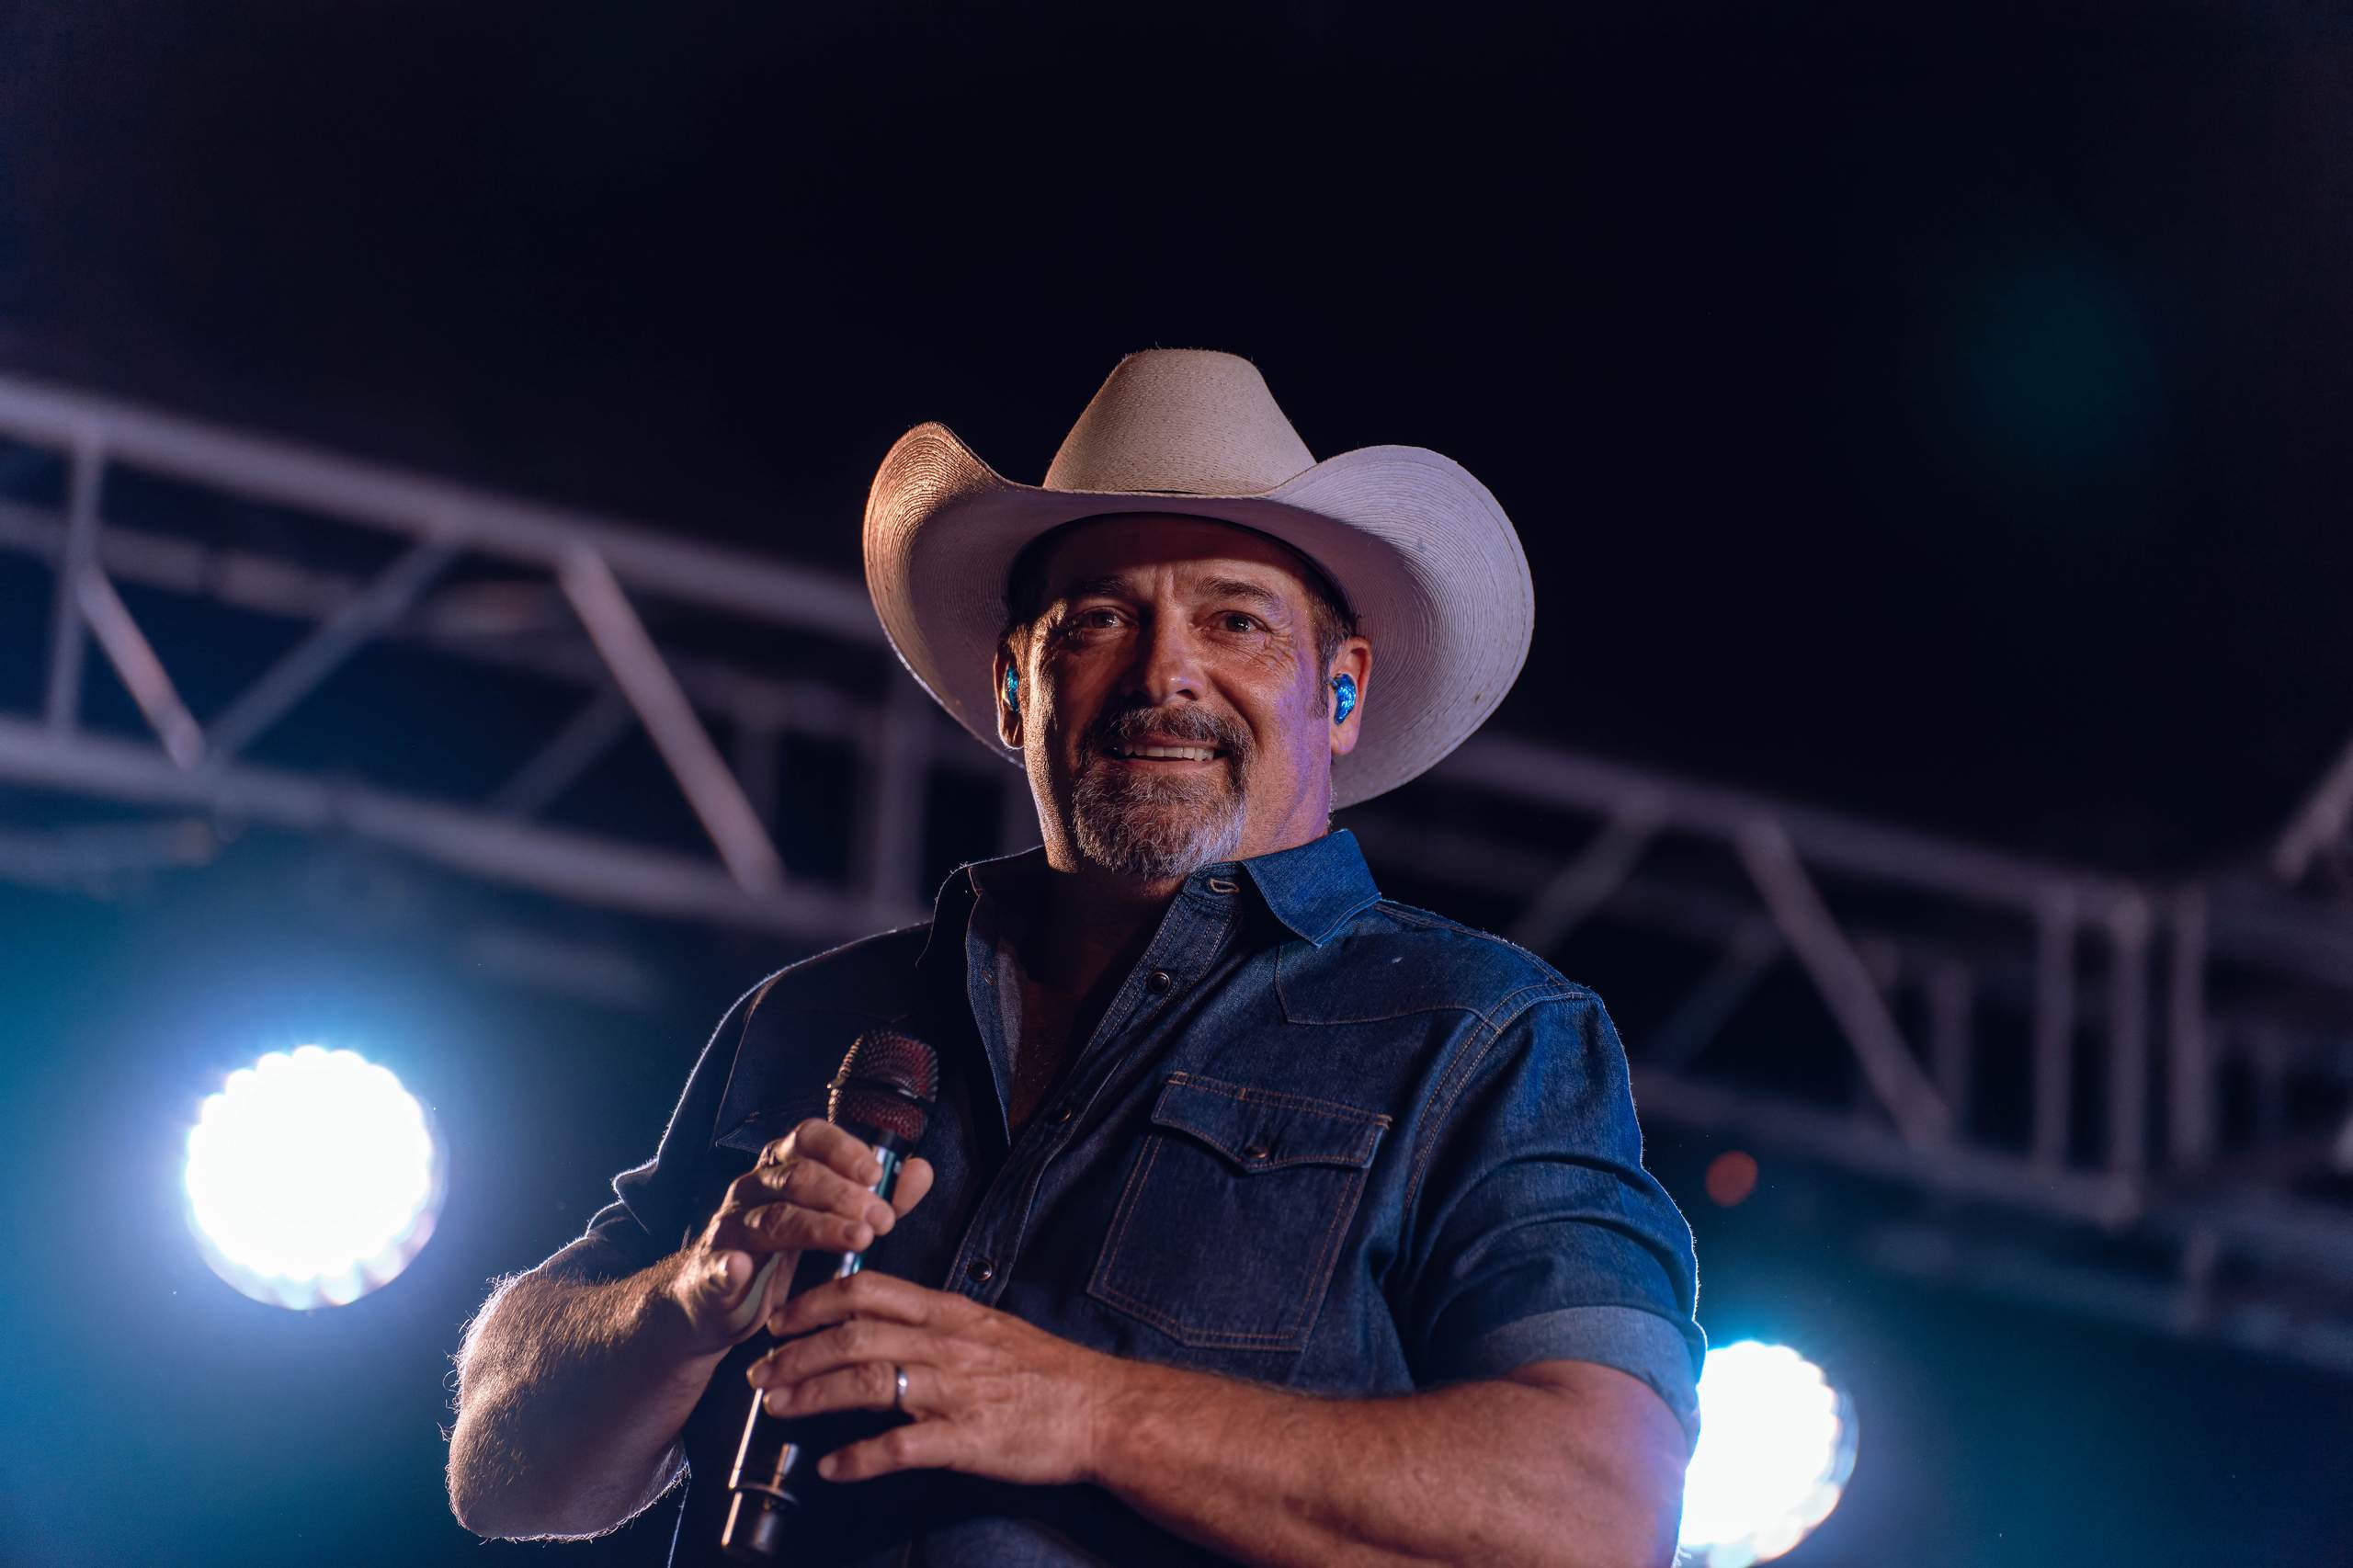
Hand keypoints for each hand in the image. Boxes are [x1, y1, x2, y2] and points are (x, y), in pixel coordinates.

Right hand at [662, 1120, 935, 1359]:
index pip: (808, 1137)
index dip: (842, 1149)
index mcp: (781, 1169)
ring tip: (858, 1239)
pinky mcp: (712, 1270)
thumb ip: (877, 1198)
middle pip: (798, 1177)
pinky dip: (730, 1266)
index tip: (876, 1173)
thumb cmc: (778, 1255)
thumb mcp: (830, 1223)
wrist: (715, 1303)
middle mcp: (753, 1189)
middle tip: (882, 1220)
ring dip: (818, 1227)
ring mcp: (730, 1228)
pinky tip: (743, 1268)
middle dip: (845, 1195)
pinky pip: (720, 1264)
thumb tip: (920, 1171)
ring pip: (773, 1219)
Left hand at [745, 1271, 1129, 1487]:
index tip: (781, 1316)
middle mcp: (946, 1345)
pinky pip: (899, 1447)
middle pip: (854, 1334)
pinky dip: (858, 1458)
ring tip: (775, 1406)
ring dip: (811, 1393)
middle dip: (797, 1351)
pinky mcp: (966, 1439)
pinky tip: (830, 1468)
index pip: (870, 1290)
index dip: (816, 1301)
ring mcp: (955, 1391)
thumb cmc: (1051, 1374)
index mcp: (950, 1314)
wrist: (1104, 1411)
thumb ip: (940, 1326)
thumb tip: (889, 1327)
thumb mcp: (992, 1329)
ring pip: (866, 1381)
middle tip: (759, 1369)